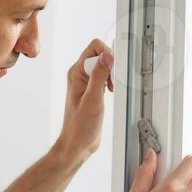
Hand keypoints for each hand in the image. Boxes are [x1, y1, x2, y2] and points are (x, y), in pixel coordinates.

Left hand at [55, 39, 114, 160]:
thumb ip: (99, 77)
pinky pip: (103, 77)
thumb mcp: (92, 100)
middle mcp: (79, 75)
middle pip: (99, 54)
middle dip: (111, 64)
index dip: (107, 54)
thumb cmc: (80, 127)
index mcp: (76, 73)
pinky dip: (110, 82)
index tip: (114, 68)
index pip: (94, 48)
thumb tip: (106, 56)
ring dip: (111, 74)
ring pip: (103, 66)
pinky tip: (110, 93)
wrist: (77, 144)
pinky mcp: (92, 90)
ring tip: (110, 89)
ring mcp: (86, 82)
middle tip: (112, 82)